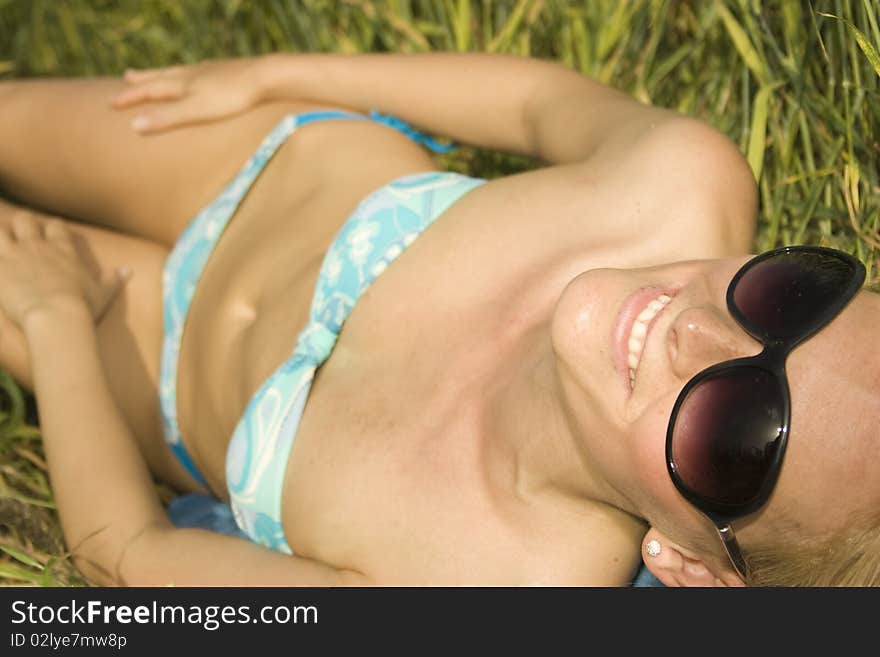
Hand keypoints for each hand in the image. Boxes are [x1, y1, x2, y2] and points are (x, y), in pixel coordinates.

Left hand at [0, 216, 130, 328]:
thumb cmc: (82, 307)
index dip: (52, 227)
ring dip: (1, 234)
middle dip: (23, 225)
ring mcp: (15, 254)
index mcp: (64, 249)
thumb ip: (114, 279)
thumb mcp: (103, 293)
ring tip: (2, 242)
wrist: (56, 316)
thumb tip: (128, 270)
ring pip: (2, 229)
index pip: (56, 226)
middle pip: (26, 221)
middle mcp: (38, 246)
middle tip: (22, 233)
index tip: (52, 230)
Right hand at [111, 57, 266, 133]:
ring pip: (180, 72)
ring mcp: (210, 70)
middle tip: (126, 78)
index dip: (130, 97)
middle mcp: (191, 73)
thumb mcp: (196, 112)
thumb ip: (167, 119)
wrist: (265, 76)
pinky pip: (201, 71)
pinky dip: (190, 73)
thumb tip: (133, 126)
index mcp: (181, 84)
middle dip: (143, 80)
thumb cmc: (232, 98)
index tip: (111, 103)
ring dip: (164, 74)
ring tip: (157, 73)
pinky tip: (198, 74)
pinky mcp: (227, 71)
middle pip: (161, 76)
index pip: (149, 90)